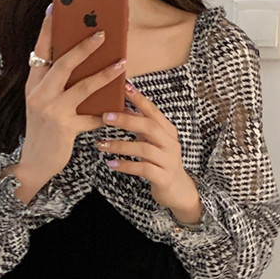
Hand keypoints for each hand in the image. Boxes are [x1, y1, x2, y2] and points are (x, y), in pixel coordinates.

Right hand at [19, 6, 128, 186]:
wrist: (34, 162)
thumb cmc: (44, 129)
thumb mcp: (43, 102)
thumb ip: (56, 83)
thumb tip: (82, 61)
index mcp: (33, 84)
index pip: (40, 50)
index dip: (47, 28)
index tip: (55, 7)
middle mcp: (39, 94)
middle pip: (63, 63)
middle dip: (85, 46)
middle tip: (104, 33)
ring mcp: (51, 111)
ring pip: (82, 86)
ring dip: (105, 74)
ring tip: (122, 63)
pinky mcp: (65, 128)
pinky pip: (91, 116)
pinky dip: (107, 111)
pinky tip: (121, 105)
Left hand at [94, 83, 202, 220]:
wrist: (178, 191)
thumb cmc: (161, 162)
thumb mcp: (153, 142)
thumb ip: (141, 127)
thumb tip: (120, 109)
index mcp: (168, 132)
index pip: (154, 112)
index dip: (140, 99)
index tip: (124, 87)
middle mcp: (171, 144)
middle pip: (149, 127)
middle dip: (126, 121)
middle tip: (105, 117)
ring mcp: (169, 161)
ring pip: (144, 149)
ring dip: (120, 145)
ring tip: (101, 144)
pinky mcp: (163, 178)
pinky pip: (143, 169)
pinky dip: (125, 166)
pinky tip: (111, 164)